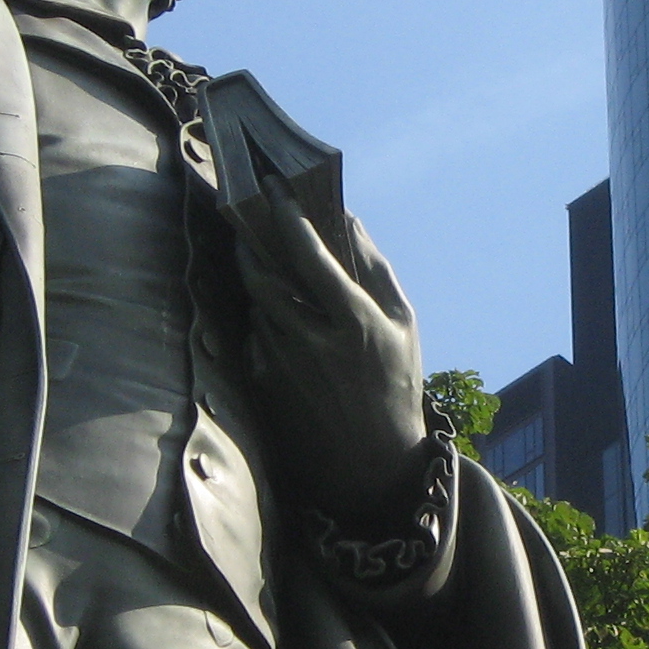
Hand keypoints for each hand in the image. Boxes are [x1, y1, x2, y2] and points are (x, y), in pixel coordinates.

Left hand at [233, 182, 430, 520]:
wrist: (371, 462)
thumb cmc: (396, 385)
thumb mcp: (403, 325)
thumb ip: (375, 268)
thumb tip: (347, 218)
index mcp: (354, 322)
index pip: (309, 255)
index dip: (287, 215)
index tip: (273, 186)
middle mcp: (311, 341)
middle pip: (262, 275)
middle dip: (249, 240)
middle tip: (245, 217)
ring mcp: (282, 364)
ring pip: (255, 303)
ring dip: (256, 278)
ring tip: (265, 262)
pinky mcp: (263, 384)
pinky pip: (255, 334)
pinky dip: (264, 319)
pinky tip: (283, 323)